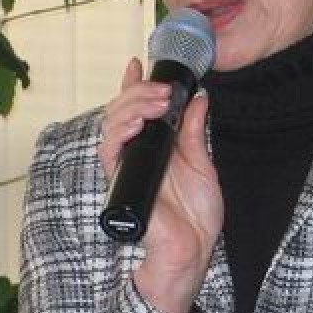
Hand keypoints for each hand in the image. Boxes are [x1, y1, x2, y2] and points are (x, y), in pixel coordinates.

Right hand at [98, 57, 221, 312]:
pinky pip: (110, 151)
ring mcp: (127, 165)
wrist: (193, 249)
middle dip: (138, 92)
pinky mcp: (121, 180)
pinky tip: (134, 123)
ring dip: (132, 105)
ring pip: (112, 124)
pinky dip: (119, 132)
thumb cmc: (195, 215)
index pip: (137, 108)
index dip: (134, 84)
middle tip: (163, 88)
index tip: (138, 62)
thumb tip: (199, 97)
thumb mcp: (202, 163)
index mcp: (154, 146)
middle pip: (121, 110)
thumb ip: (194, 130)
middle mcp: (137, 152)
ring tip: (156, 100)